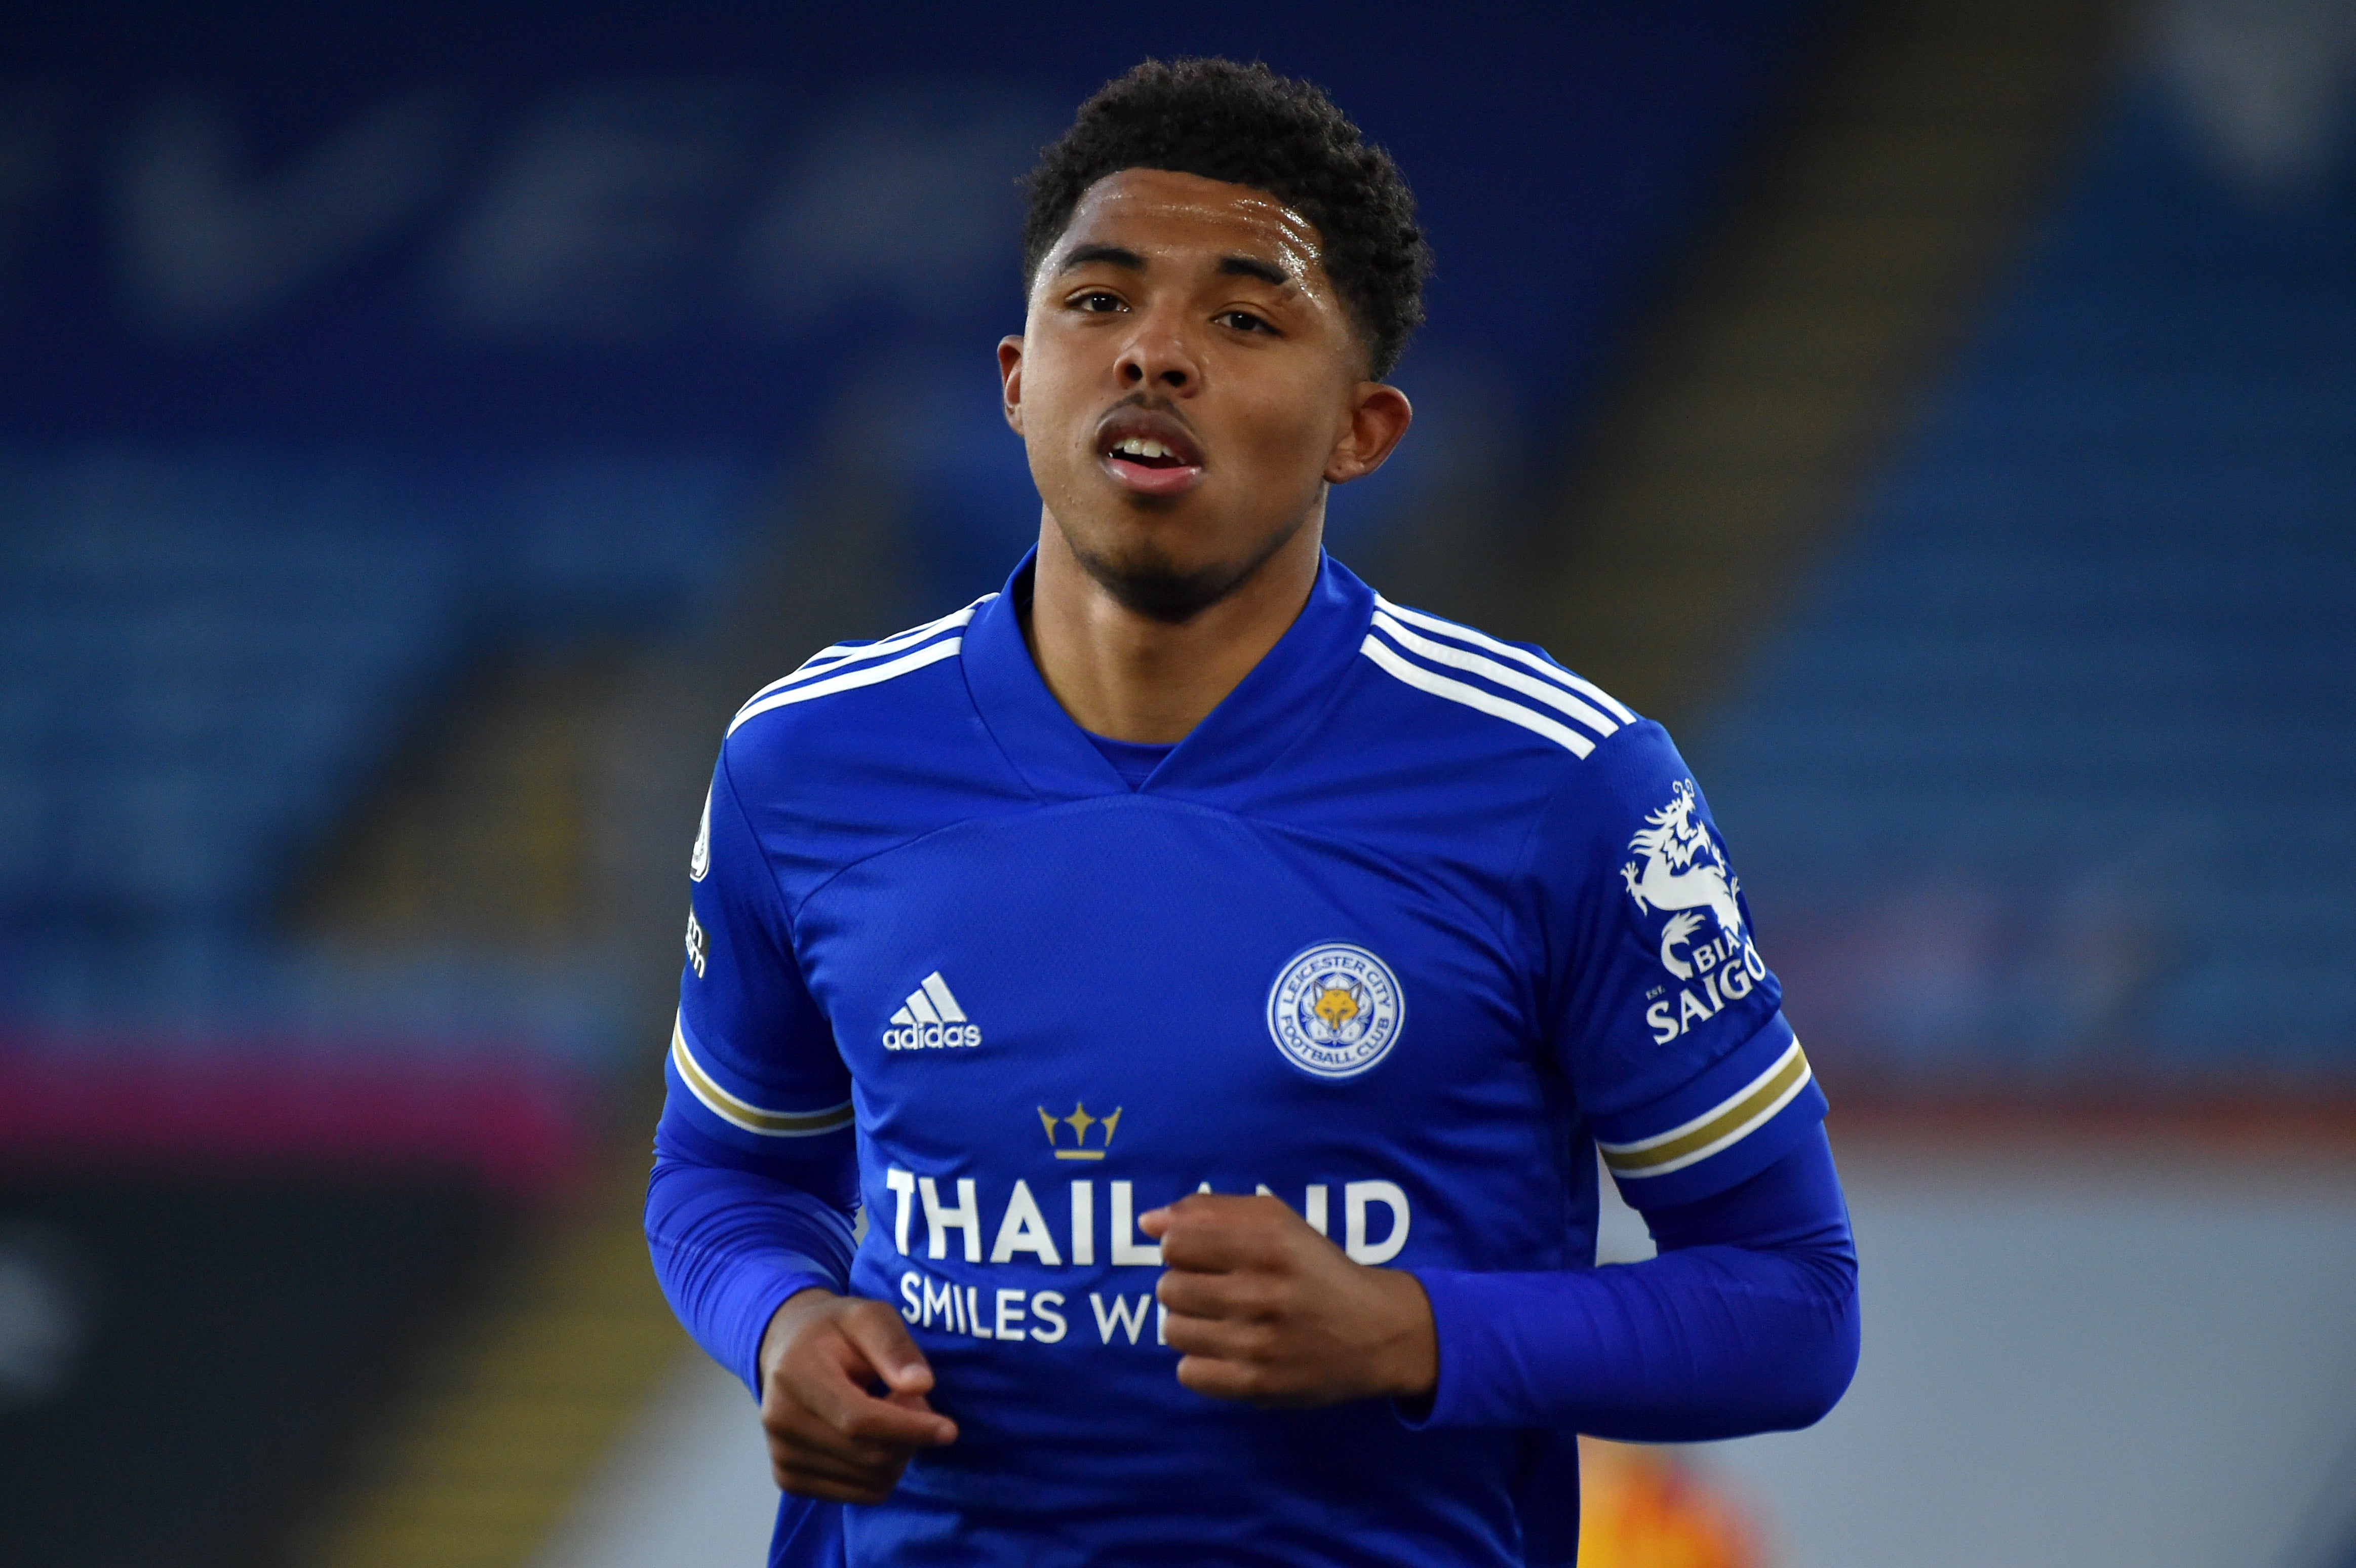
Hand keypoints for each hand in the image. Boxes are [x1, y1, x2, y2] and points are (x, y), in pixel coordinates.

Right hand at [756, 1287, 956, 1502]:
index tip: (949, 1429)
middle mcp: (780, 1421)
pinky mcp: (789, 1480)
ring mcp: (781, 1455)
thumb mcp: (868, 1315)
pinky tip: (871, 1438)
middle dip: (908, 1435)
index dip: (909, 1428)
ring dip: (898, 1453)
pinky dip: (881, 1472)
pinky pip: (859, 1493)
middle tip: (911, 1400)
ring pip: (869, 1480)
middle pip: (867, 1455)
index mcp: (795, 1374)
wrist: (786, 1352)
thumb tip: (922, 1385)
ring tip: (888, 1413)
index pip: (858, 1420)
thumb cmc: (835, 1330)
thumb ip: (894, 1345)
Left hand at [1140, 1192, 1437, 1407]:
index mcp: (1269, 1244)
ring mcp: (1259, 1344)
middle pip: (1169, 1288)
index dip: (1181, 1248)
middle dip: (1184, 1286)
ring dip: (1189, 1324)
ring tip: (1221, 1320)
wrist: (1377, 1332)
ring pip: (1173, 1331)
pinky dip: (1201, 1362)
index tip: (1202, 1256)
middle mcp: (1263, 1292)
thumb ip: (1211, 1212)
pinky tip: (1229, 1351)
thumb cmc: (1317, 1269)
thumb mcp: (1277, 1222)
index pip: (1176, 1243)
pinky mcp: (1258, 1385)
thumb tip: (1147, 1221)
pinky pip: (1188, 1373)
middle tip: (1216, 1290)